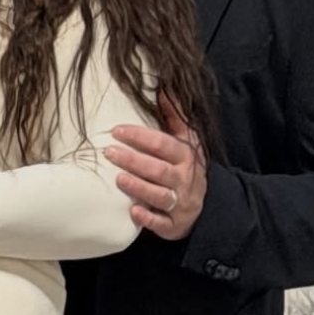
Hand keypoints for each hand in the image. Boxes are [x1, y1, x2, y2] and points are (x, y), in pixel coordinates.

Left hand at [104, 93, 205, 239]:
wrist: (205, 205)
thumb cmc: (186, 167)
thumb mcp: (186, 141)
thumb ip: (175, 117)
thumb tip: (163, 89)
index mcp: (186, 157)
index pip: (163, 144)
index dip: (140, 137)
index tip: (116, 130)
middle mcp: (185, 180)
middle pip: (159, 170)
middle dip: (134, 161)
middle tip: (109, 152)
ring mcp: (181, 204)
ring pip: (160, 196)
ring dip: (139, 187)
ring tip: (118, 179)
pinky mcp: (175, 225)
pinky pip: (162, 224)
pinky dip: (149, 218)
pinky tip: (133, 211)